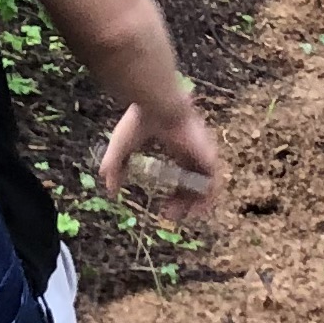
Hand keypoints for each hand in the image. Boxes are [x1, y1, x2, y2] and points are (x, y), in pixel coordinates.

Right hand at [100, 96, 223, 218]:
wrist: (156, 106)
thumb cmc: (140, 121)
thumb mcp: (121, 146)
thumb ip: (115, 166)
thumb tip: (109, 188)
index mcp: (176, 147)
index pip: (182, 175)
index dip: (175, 193)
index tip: (162, 208)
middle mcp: (192, 152)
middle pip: (194, 183)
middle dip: (183, 202)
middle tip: (169, 215)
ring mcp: (202, 153)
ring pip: (207, 185)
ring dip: (197, 203)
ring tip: (183, 217)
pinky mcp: (208, 155)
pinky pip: (215, 181)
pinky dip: (208, 196)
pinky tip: (195, 209)